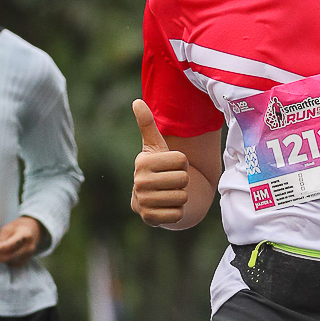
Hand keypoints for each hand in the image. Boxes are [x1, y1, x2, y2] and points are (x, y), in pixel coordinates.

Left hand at [0, 215, 46, 266]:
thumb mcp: (8, 228)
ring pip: (9, 262)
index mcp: (25, 235)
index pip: (7, 246)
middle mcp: (29, 247)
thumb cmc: (17, 227)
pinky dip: (3, 262)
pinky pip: (12, 265)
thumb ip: (1, 239)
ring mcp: (29, 256)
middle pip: (8, 257)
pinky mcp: (25, 261)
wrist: (32, 230)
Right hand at [131, 99, 188, 228]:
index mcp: (142, 162)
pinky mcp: (150, 219)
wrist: (152, 198)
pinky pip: (178, 213)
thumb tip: (136, 101)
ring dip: (180, 196)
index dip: (182, 163)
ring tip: (168, 193)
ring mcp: (143, 202)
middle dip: (182, 181)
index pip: (182, 160)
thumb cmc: (157, 167)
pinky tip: (166, 207)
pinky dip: (177, 211)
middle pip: (183, 179)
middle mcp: (139, 182)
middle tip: (170, 181)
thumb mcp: (154, 146)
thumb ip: (147, 125)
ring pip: (182, 197)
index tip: (171, 165)